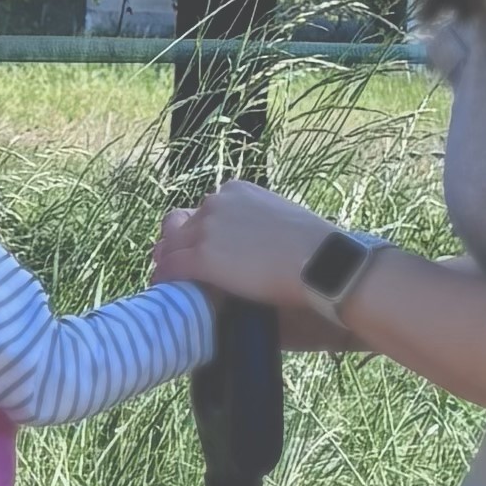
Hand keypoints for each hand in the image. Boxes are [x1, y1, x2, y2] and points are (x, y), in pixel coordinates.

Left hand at [151, 180, 340, 309]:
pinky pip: (170, 269)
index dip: (197, 234)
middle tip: (181, 272)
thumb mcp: (281, 219)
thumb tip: (252, 246)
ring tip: (172, 286)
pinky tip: (167, 295)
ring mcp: (206, 229)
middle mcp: (216, 203)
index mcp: (235, 190)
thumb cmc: (314, 246)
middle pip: (180, 227)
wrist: (320, 261)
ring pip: (171, 248)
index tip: (199, 251)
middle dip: (179, 248)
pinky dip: (165, 281)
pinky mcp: (202, 257)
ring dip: (170, 266)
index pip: (202, 211)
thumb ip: (257, 224)